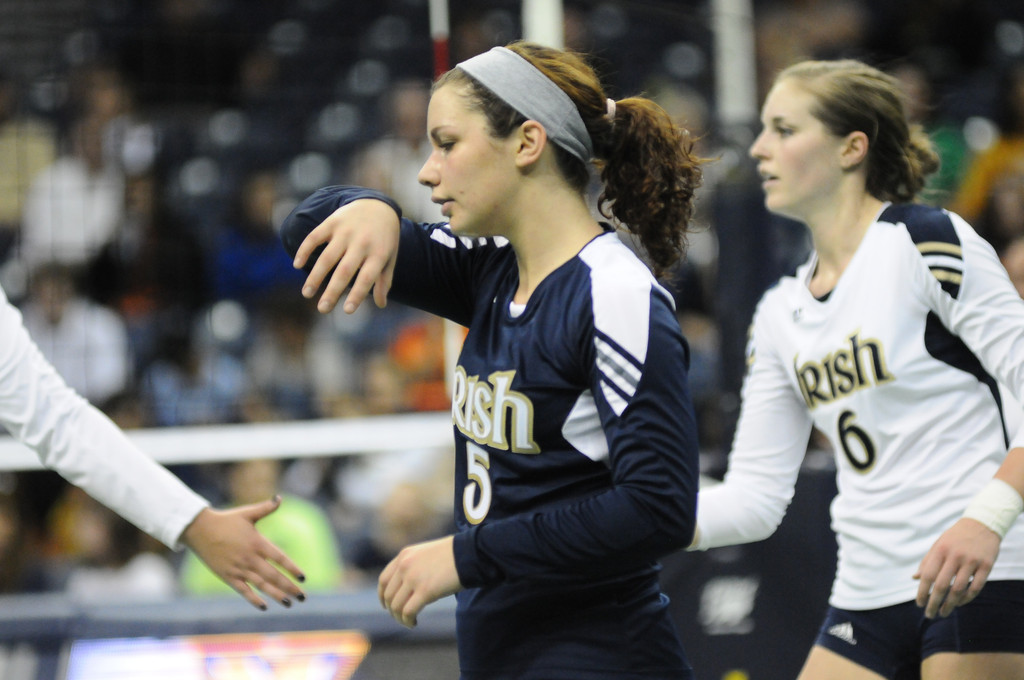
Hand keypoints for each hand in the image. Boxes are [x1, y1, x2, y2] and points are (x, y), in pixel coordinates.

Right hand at [180, 497, 306, 609]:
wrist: (199, 529)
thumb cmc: (226, 520)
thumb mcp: (247, 512)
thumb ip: (266, 508)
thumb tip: (280, 498)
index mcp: (257, 543)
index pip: (280, 558)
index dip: (292, 569)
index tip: (304, 578)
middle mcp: (250, 558)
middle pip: (274, 576)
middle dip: (289, 587)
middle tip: (302, 597)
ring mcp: (239, 569)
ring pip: (261, 585)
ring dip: (276, 595)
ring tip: (289, 603)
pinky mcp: (228, 576)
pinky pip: (243, 591)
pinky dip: (254, 599)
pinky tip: (264, 606)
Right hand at [291, 198, 399, 313]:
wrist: (377, 205)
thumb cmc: (384, 238)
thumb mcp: (390, 257)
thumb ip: (385, 280)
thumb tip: (380, 304)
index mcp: (378, 253)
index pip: (367, 278)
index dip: (357, 294)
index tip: (347, 311)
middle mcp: (362, 242)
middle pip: (344, 271)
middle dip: (332, 291)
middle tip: (322, 309)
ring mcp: (346, 231)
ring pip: (327, 257)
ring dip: (315, 276)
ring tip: (307, 293)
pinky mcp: (332, 222)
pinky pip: (315, 237)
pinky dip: (304, 250)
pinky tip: (297, 265)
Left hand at [378, 535, 461, 627]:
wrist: (468, 553)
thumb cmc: (452, 555)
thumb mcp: (425, 554)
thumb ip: (413, 566)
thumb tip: (406, 588)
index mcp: (404, 556)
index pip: (383, 580)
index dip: (383, 596)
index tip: (387, 606)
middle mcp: (404, 566)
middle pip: (389, 596)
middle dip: (393, 610)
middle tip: (402, 617)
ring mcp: (413, 578)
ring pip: (396, 606)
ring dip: (400, 618)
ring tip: (410, 622)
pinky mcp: (425, 591)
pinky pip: (408, 612)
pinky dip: (408, 621)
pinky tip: (415, 623)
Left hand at [913, 517, 999, 617]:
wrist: (982, 524)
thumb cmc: (955, 537)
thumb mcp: (938, 545)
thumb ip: (927, 561)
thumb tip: (915, 578)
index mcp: (940, 550)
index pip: (928, 575)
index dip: (922, 592)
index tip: (919, 604)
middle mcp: (955, 556)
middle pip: (942, 585)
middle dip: (934, 603)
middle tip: (929, 614)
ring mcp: (972, 561)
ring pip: (959, 589)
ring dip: (950, 604)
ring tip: (944, 612)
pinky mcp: (986, 565)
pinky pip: (976, 587)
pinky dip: (967, 598)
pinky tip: (960, 604)